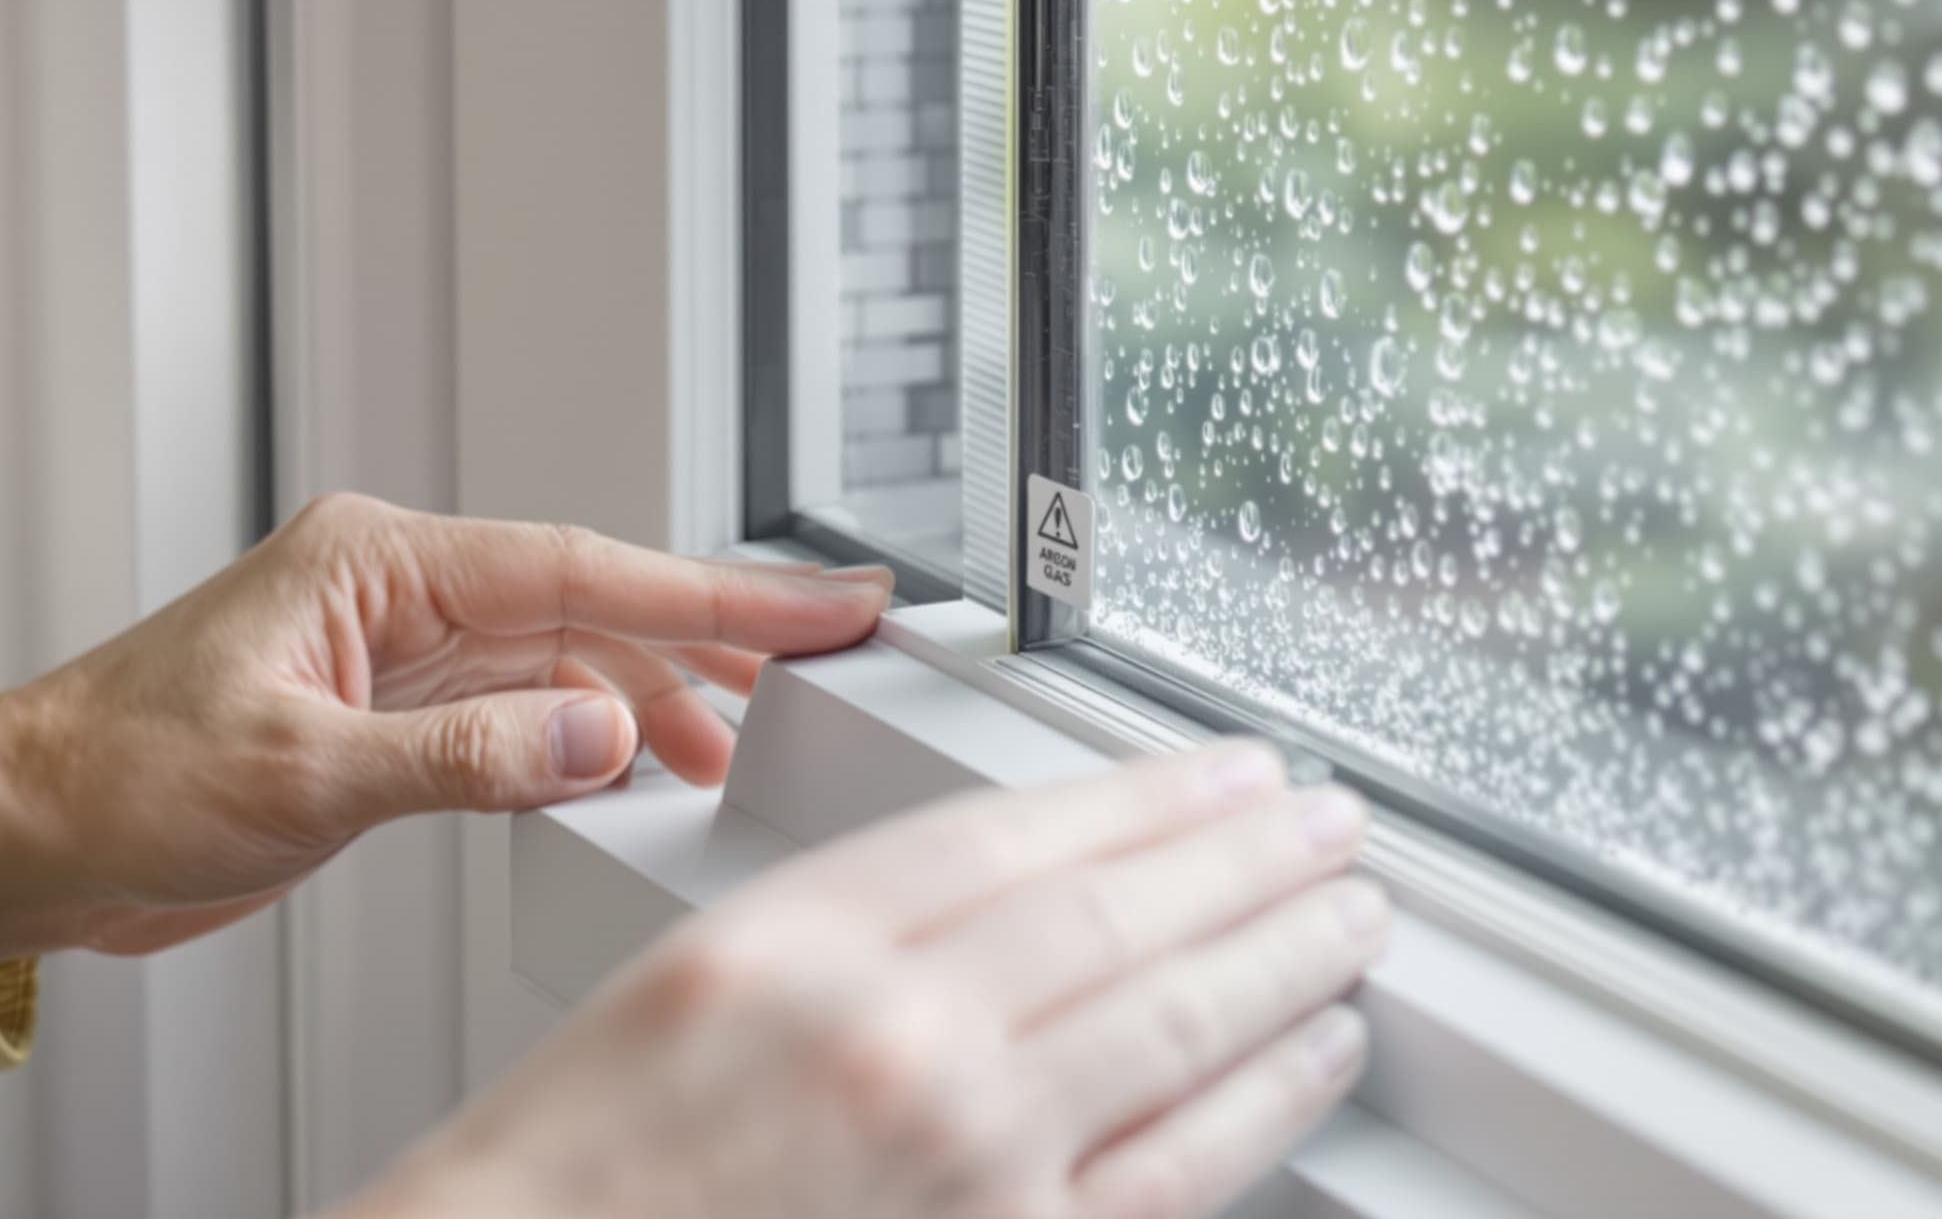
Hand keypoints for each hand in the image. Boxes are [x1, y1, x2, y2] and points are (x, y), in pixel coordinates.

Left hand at [0, 493, 892, 961]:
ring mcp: (396, 652)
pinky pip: (523, 710)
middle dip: (710, 634)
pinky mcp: (388, 716)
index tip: (816, 602)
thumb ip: (468, 755)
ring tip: (736, 744)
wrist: (19, 836)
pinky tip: (634, 761)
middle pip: (593, 599)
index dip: (715, 589)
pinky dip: (588, 735)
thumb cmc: (117, 780)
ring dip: (653, 695)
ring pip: (566, 655)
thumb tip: (603, 727)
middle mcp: (397, 591)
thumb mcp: (303, 776)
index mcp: (377, 560)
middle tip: (824, 658)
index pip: (583, 564)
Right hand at [353, 744, 1385, 1218]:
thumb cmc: (588, 1160)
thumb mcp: (699, 973)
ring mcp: (960, 1158)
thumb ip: (862, 920)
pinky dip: (1262, 1099)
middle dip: (1249, 859)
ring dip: (1284, 957)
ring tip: (1354, 911)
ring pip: (1172, 1027)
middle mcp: (888, 1039)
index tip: (1227, 772)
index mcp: (795, 941)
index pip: (1020, 833)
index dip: (1149, 795)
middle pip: (1117, 915)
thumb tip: (1039, 886)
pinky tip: (1314, 1048)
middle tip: (1332, 818)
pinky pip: (1175, 1168)